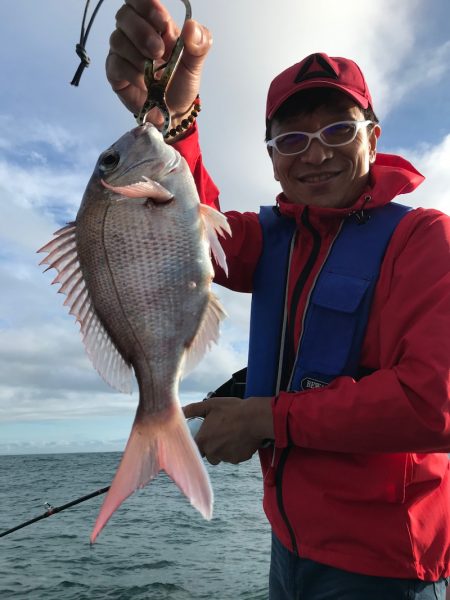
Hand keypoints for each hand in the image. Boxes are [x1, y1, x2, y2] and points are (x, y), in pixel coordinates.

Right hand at [106, 0, 211, 122]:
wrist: (172, 113)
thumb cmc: (181, 84)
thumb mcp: (195, 65)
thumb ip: (199, 45)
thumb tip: (192, 27)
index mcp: (156, 24)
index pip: (140, 0)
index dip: (147, 5)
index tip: (162, 23)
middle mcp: (135, 33)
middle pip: (124, 15)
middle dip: (142, 32)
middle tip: (159, 53)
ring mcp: (123, 51)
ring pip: (117, 40)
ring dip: (138, 57)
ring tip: (153, 74)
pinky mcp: (115, 71)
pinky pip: (115, 64)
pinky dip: (131, 73)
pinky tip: (144, 83)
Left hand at [183, 396, 273, 464]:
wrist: (255, 418)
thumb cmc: (232, 410)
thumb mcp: (210, 405)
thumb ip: (192, 410)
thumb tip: (178, 411)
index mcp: (203, 440)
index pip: (195, 449)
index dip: (200, 442)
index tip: (206, 435)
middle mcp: (213, 452)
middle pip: (209, 455)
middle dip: (213, 447)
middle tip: (221, 433)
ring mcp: (227, 457)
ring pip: (222, 456)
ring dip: (224, 449)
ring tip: (232, 434)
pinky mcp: (239, 459)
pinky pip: (235, 457)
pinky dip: (236, 450)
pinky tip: (240, 438)